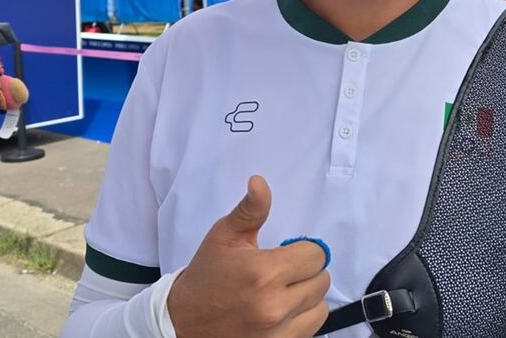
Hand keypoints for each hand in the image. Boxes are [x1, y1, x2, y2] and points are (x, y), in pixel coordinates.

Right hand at [167, 176, 329, 336]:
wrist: (183, 322)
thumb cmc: (207, 276)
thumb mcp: (224, 236)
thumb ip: (250, 210)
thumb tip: (259, 182)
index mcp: (263, 272)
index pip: (316, 255)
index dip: (302, 250)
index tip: (285, 254)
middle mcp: (274, 305)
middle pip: (322, 279)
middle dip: (305, 271)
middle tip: (282, 272)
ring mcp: (278, 332)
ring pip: (321, 305)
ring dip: (307, 296)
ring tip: (283, 292)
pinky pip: (313, 327)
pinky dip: (303, 317)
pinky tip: (283, 310)